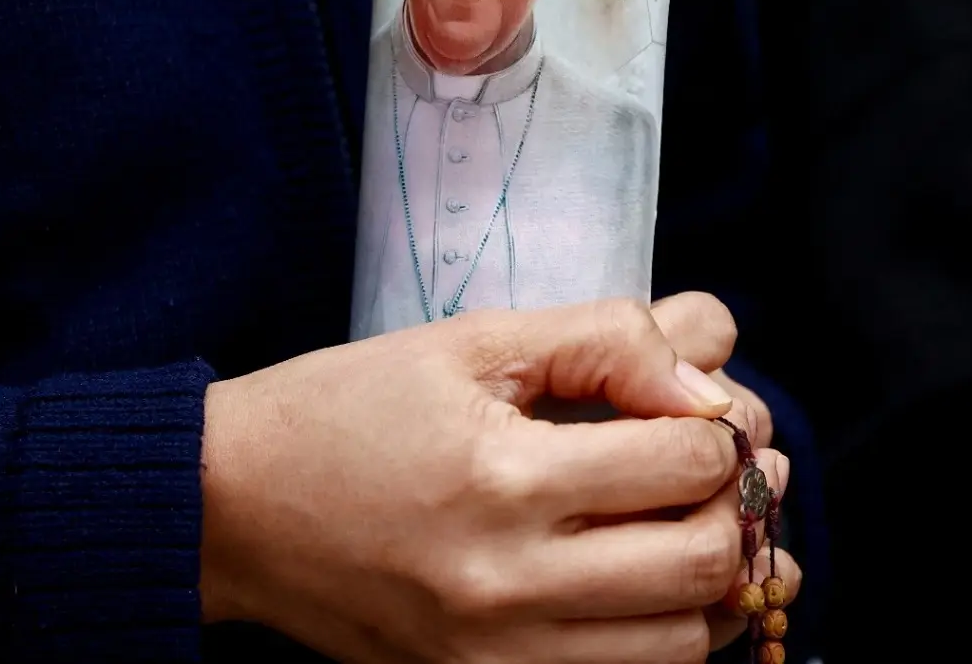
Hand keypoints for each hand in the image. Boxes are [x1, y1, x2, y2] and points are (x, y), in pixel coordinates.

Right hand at [200, 296, 794, 662]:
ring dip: (720, 580)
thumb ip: (602, 339)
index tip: (703, 403)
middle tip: (731, 461)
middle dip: (742, 500)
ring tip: (701, 522)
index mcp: (501, 476)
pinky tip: (656, 588)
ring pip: (682, 645)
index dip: (723, 421)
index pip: (687, 457)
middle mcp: (506, 583)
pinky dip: (667, 640)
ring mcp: (495, 655)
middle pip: (703, 560)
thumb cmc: (340, 411)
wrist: (229, 509)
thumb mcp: (467, 342)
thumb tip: (713, 368)